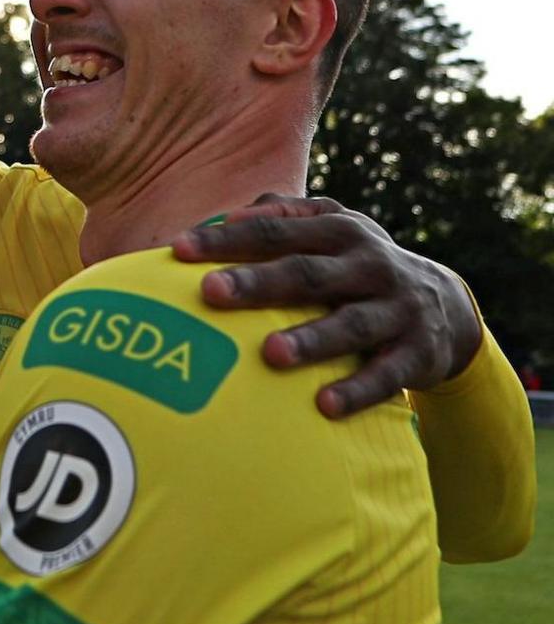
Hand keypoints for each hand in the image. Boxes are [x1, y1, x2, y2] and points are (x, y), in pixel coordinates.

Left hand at [171, 194, 478, 416]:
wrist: (445, 306)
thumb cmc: (355, 266)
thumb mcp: (329, 229)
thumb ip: (280, 216)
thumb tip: (225, 215)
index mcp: (338, 232)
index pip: (274, 230)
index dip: (227, 238)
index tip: (178, 249)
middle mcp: (369, 265)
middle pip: (307, 273)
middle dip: (259, 283)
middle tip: (211, 292)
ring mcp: (397, 309)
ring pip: (350, 324)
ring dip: (311, 340)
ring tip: (270, 354)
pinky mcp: (418, 352)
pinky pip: (387, 374)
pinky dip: (358, 390)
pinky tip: (324, 407)